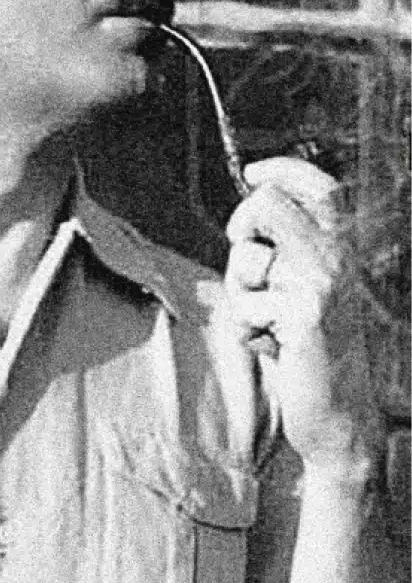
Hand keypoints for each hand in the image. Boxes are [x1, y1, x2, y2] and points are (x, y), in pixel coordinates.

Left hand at [219, 157, 380, 470]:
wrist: (340, 413)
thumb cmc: (309, 346)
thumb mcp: (305, 286)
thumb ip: (287, 247)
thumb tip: (251, 205)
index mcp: (342, 247)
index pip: (321, 187)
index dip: (283, 169)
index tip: (251, 172)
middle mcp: (338, 258)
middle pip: (268, 203)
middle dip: (241, 224)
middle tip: (241, 248)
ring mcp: (323, 284)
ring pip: (247, 257)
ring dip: (240, 289)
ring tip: (266, 318)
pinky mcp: (304, 315)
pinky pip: (243, 304)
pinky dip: (244, 328)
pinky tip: (272, 346)